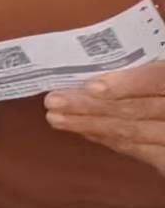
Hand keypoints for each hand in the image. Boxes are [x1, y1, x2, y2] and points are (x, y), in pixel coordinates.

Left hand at [45, 61, 164, 175]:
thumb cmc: (161, 83)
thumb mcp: (160, 56)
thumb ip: (146, 66)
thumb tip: (99, 66)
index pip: (159, 79)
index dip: (130, 83)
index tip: (93, 86)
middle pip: (140, 109)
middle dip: (93, 106)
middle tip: (54, 101)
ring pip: (136, 133)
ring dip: (93, 126)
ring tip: (57, 118)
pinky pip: (143, 151)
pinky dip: (112, 140)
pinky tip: (86, 131)